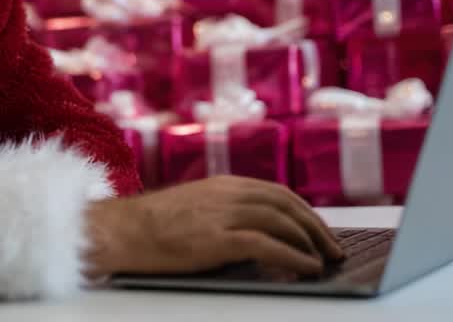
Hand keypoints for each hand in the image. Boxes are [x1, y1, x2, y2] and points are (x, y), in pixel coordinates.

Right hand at [84, 175, 343, 278]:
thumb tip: (256, 235)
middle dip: (316, 227)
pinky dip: (293, 256)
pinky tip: (307, 268)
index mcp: (222, 185)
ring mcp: (221, 214)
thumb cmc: (148, 227)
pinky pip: (266, 244)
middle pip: (286, 204)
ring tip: (326, 261)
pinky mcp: (215, 239)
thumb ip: (223, 213)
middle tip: (334, 249)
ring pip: (282, 221)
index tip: (320, 231)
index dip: (305, 212)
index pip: (277, 193)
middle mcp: (226, 193)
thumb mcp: (192, 209)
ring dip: (311, 242)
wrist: (118, 231)